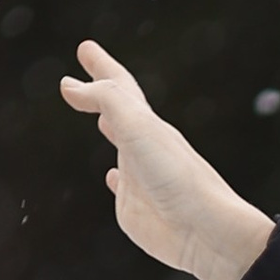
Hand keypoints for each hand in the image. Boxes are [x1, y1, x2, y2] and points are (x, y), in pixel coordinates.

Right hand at [57, 40, 273, 279]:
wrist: (207, 231)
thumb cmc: (178, 177)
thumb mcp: (138, 127)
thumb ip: (106, 100)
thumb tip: (71, 86)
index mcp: (148, 125)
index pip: (120, 87)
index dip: (102, 66)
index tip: (86, 48)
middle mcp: (145, 148)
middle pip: (122, 110)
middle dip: (104, 91)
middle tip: (92, 72)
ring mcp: (141, 178)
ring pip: (124, 147)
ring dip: (112, 130)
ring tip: (101, 121)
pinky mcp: (136, 210)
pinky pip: (122, 188)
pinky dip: (114, 178)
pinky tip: (113, 177)